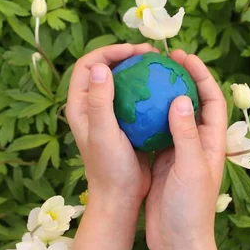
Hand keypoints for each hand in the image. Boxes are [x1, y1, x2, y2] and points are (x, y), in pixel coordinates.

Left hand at [66, 43, 157, 208]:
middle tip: (151, 54)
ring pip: (123, 82)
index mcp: (80, 105)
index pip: (88, 65)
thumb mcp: (104, 133)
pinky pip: (138, 98)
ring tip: (161, 65)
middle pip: (106, 69)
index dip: (108, 52)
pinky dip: (150, 90)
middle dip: (126, 55)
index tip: (134, 51)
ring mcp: (110, 115)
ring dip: (139, 70)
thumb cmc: (110, 168)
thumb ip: (100, 101)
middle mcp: (92, 107)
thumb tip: (101, 67)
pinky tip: (168, 90)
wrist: (121, 198)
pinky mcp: (127, 123)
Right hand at [145, 50, 226, 249]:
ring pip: (171, 115)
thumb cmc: (191, 208)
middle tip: (161, 59)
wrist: (177, 242)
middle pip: (192, 101)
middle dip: (181, 77)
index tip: (184, 56)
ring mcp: (179, 152)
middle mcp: (197, 143)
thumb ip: (185, 134)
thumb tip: (180, 98)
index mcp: (212, 142)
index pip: (212, 99)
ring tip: (144, 76)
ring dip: (162, 94)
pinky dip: (146, 117)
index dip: (202, 74)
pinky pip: (155, 132)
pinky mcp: (163, 162)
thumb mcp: (191, 168)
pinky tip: (130, 107)